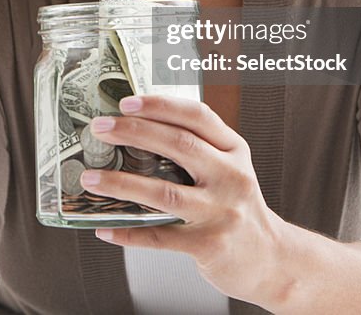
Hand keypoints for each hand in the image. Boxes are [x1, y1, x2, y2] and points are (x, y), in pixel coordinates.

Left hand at [80, 95, 288, 308]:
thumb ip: (197, 149)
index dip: (161, 105)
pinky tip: (105, 228)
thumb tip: (133, 130)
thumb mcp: (229, 169)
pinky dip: (129, 233)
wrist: (270, 259)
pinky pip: (160, 237)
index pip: (198, 116)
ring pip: (164, 192)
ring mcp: (222, 212)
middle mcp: (231, 176)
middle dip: (134, 132)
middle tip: (99, 128)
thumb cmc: (236, 207)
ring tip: (90, 178)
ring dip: (121, 183)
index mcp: (234, 150)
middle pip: (179, 145)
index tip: (126, 102)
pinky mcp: (210, 245)